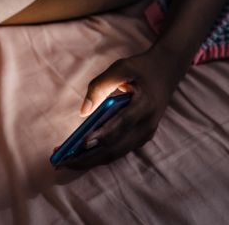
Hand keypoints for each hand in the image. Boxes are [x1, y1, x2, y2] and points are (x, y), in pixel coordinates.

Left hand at [57, 46, 183, 169]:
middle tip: (62, 160)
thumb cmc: (141, 68)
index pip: (121, 124)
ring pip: (116, 153)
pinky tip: (80, 154)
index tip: (81, 142)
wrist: (166, 72)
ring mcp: (146, 134)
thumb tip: (83, 112)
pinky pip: (118, 150)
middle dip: (88, 157)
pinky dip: (99, 154)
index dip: (101, 135)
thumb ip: (101, 85)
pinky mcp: (141, 138)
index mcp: (145, 106)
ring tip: (65, 160)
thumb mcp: (122, 67)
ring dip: (90, 159)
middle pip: (116, 148)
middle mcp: (147, 125)